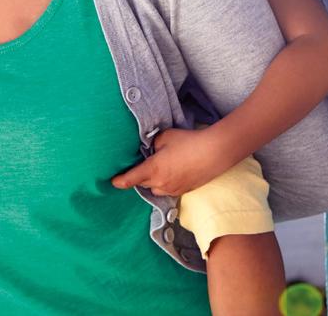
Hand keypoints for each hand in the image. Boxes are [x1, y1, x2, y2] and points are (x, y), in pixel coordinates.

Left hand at [111, 127, 234, 196]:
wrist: (214, 152)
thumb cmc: (189, 141)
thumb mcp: (166, 136)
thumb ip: (154, 143)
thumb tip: (152, 148)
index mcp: (153, 169)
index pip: (131, 179)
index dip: (120, 181)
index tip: (112, 182)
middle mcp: (161, 182)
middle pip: (143, 184)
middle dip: (139, 177)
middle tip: (141, 165)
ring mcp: (173, 189)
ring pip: (156, 188)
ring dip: (153, 181)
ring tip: (159, 168)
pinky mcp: (184, 191)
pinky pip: (168, 190)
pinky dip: (166, 183)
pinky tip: (173, 171)